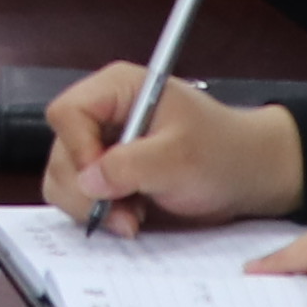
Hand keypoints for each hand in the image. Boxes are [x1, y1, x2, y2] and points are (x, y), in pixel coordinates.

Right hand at [38, 70, 305, 233]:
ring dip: (94, 208)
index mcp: (118, 89)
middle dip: (88, 191)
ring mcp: (100, 146)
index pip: (67, 113)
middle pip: (61, 152)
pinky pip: (78, 198)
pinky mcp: (104, 175)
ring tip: (134, 216)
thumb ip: (129, 165)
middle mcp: (102, 115)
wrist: (246, 176)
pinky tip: (132, 216)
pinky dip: (99, 214)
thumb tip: (87, 181)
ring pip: (63, 180)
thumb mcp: (180, 157)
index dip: (78, 150)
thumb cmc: (223, 152)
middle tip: (126, 212)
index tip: (104, 181)